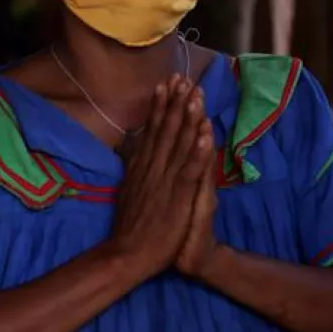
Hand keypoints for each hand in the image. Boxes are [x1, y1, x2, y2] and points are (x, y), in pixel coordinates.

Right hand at [108, 76, 212, 278]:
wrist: (128, 254)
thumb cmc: (130, 228)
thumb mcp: (127, 191)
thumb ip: (131, 169)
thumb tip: (128, 149)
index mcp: (141, 167)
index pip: (152, 130)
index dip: (160, 106)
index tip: (166, 84)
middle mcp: (152, 167)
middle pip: (166, 129)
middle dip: (175, 102)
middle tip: (182, 77)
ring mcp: (165, 179)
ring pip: (179, 143)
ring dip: (188, 117)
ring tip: (195, 94)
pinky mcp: (178, 194)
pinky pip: (190, 167)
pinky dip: (198, 149)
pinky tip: (205, 131)